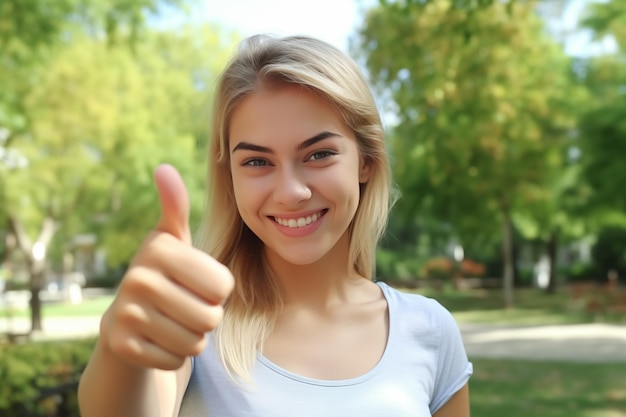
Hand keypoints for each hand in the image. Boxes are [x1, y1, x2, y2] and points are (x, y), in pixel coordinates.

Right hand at [101, 164, 233, 369]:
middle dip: (207, 318)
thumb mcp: (172, 241)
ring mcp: (126, 313)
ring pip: (195, 342)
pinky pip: (175, 360)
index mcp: (159, 248)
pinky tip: (159, 340)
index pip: (223, 286)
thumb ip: (175, 208)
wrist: (126, 322)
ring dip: (193, 338)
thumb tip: (164, 168)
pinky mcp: (121, 345)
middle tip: (185, 307)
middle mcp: (137, 277)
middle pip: (211, 316)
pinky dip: (174, 356)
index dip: (219, 291)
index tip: (197, 284)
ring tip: (173, 322)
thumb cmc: (165, 276)